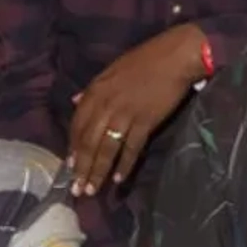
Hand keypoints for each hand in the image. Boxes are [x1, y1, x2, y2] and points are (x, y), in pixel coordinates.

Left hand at [68, 24, 205, 194]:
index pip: (77, 124)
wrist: (176, 56)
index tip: (70, 166)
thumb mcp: (112, 70)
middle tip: (77, 189)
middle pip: (89, 141)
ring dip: (98, 171)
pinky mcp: (145, 121)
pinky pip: (131, 148)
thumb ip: (93, 89)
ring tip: (93, 190)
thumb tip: (75, 102)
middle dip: (82, 167)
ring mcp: (125, 113)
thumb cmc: (146, 59)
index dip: (73, 148)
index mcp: (96, 90)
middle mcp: (106, 104)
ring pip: (106, 148)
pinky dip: (124, 165)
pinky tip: (118, 179)